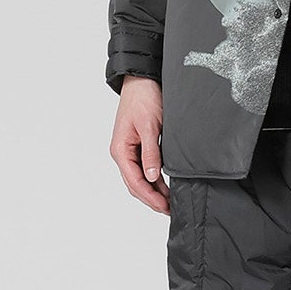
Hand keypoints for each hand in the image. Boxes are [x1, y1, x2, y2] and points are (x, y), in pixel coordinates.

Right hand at [110, 77, 168, 214]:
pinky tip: (165, 185)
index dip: (150, 197)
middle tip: (169, 210)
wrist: (142, 79)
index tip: (164, 207)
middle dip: (152, 199)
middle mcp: (122, 152)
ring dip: (154, 191)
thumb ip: (150, 153)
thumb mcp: (150, 126)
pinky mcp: (138, 145)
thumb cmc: (143, 98)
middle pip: (136, 184)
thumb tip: (152, 177)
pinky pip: (144, 168)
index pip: (134, 182)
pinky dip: (154, 179)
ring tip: (169, 202)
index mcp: (121, 150)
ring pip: (140, 178)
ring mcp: (129, 150)